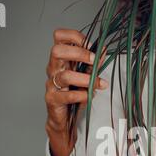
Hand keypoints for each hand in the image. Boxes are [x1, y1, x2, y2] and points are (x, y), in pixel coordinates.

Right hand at [45, 29, 107, 155]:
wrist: (64, 118)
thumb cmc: (74, 94)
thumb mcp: (87, 75)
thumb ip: (94, 63)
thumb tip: (104, 49)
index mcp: (61, 59)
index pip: (59, 37)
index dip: (74, 36)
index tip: (90, 44)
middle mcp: (54, 69)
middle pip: (57, 51)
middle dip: (79, 53)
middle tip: (94, 61)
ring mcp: (51, 84)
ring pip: (65, 76)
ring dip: (85, 79)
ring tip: (99, 84)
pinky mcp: (52, 100)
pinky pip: (67, 96)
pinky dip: (81, 96)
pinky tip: (90, 96)